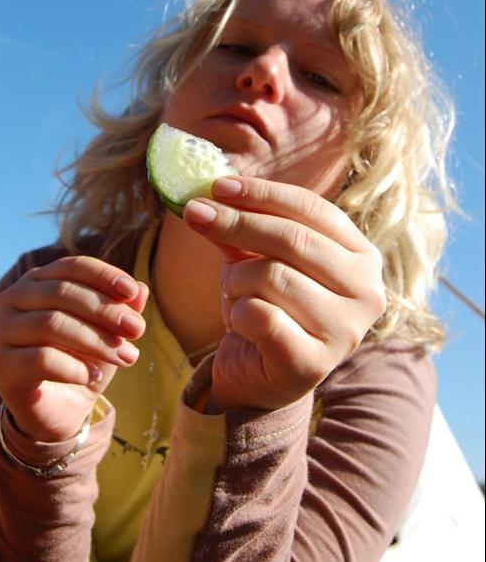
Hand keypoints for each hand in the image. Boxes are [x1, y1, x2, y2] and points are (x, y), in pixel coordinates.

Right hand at [0, 256, 147, 441]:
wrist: (61, 409)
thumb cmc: (84, 358)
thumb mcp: (110, 332)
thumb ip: (122, 308)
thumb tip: (142, 290)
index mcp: (38, 281)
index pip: (73, 267)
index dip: (104, 275)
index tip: (132, 292)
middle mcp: (13, 299)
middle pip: (63, 293)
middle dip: (106, 310)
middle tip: (137, 330)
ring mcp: (2, 331)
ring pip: (52, 324)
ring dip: (96, 340)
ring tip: (125, 357)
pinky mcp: (2, 366)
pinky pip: (41, 359)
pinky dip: (74, 368)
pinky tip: (92, 377)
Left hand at [183, 177, 385, 412]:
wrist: (260, 376)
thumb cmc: (265, 307)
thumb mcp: (254, 258)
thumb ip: (239, 226)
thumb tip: (205, 194)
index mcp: (362, 256)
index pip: (312, 209)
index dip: (263, 193)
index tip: (218, 185)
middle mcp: (367, 292)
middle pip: (292, 239)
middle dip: (236, 222)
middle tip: (194, 213)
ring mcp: (345, 331)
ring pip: (271, 276)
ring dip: (235, 279)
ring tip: (232, 292)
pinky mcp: (314, 363)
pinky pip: (260, 316)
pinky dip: (237, 313)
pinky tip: (239, 323)